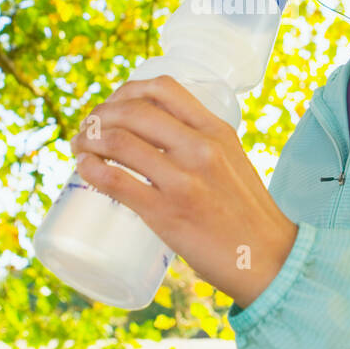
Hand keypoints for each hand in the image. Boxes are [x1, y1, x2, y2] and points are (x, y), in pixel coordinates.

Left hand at [69, 75, 298, 308]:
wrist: (270, 260)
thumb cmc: (249, 215)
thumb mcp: (233, 163)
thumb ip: (202, 147)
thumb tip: (158, 143)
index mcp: (217, 131)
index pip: (163, 88)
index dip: (126, 90)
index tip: (112, 105)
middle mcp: (200, 148)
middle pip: (133, 110)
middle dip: (99, 115)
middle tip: (87, 129)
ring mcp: (183, 180)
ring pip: (118, 141)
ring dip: (87, 140)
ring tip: (79, 148)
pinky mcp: (166, 213)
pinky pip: (115, 180)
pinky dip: (90, 169)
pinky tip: (84, 169)